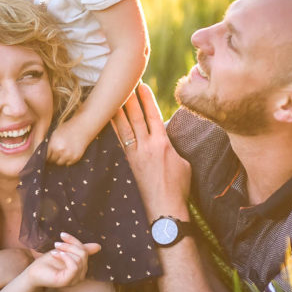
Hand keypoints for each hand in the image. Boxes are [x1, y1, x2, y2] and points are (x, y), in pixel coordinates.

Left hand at [25, 232, 100, 287]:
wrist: (34, 272)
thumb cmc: (48, 262)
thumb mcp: (65, 252)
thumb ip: (80, 249)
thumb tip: (98, 246)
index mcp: (81, 268)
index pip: (85, 251)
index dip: (75, 241)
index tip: (62, 235)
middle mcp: (80, 275)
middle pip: (84, 254)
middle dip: (70, 245)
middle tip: (57, 244)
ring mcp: (75, 280)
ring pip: (80, 259)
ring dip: (66, 250)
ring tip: (55, 250)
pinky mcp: (68, 281)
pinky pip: (74, 266)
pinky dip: (65, 257)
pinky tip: (56, 254)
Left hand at [45, 119, 94, 165]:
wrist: (82, 128)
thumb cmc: (67, 129)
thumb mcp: (54, 134)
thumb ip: (48, 144)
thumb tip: (42, 154)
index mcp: (53, 145)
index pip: (45, 156)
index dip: (45, 156)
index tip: (46, 155)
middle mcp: (61, 151)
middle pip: (52, 161)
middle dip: (52, 158)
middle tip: (54, 153)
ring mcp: (69, 156)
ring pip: (59, 163)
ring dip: (59, 159)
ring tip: (61, 152)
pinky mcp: (75, 158)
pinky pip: (68, 163)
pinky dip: (67, 160)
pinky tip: (68, 152)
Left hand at [111, 83, 192, 221]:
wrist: (166, 208)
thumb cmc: (179, 186)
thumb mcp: (183, 162)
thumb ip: (171, 146)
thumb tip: (163, 139)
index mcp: (162, 144)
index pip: (153, 115)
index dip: (146, 99)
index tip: (141, 85)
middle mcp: (147, 146)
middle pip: (136, 117)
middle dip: (130, 98)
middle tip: (123, 82)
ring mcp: (135, 154)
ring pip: (124, 127)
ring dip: (118, 110)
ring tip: (111, 96)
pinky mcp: (129, 162)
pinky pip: (120, 140)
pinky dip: (114, 127)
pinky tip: (108, 119)